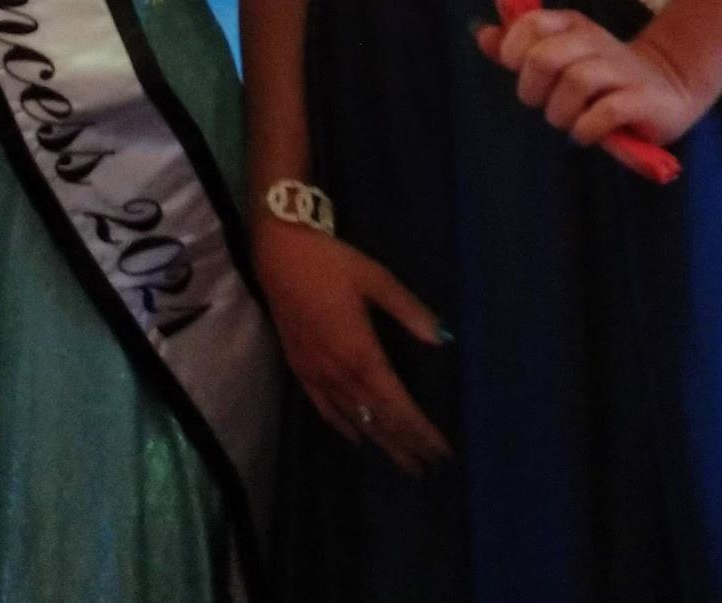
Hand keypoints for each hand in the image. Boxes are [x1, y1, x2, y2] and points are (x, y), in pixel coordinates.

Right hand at [253, 216, 451, 473]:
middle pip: (377, 419)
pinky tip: (357, 438)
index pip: (397, 405)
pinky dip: (343, 427)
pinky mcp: (299, 367)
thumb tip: (442, 337)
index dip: (419, 430)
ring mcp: (316, 373)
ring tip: (402, 461)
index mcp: (361, 354)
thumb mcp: (376, 278)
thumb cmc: (331, 263)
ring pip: (354, 419)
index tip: (442, 451)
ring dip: (380, 441)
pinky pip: (324, 408)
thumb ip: (408, 310)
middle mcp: (339, 373)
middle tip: (427, 467)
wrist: (279, 253)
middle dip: (404, 444)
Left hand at [475, 10, 707, 148]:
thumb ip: (521, 49)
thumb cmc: (603, 76)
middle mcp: (595, 42)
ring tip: (567, 121)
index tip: (519, 70)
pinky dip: (587, 129)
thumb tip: (482, 35)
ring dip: (560, 112)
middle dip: (532, 89)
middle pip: (546, 57)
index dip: (513, 50)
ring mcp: (620, 70)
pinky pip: (604, 112)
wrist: (669, 88)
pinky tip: (586, 133)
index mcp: (572, 26)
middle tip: (541, 103)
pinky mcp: (642, 100)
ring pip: (575, 83)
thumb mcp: (562, 56)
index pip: (530, 23)